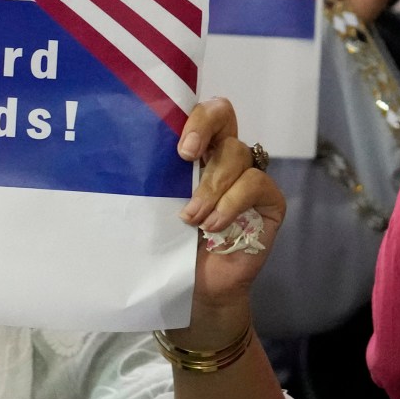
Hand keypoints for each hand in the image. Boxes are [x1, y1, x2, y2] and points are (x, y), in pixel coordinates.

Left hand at [176, 97, 286, 334]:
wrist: (197, 285)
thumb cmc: (173, 243)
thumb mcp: (159, 204)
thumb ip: (160, 177)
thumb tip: (130, 153)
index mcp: (199, 151)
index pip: (204, 113)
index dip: (196, 117)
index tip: (178, 145)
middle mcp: (225, 157)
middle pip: (225, 118)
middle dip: (203, 130)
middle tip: (185, 157)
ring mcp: (250, 177)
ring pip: (236, 155)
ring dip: (210, 187)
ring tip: (192, 217)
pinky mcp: (269, 201)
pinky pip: (255, 185)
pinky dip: (231, 204)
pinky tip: (213, 226)